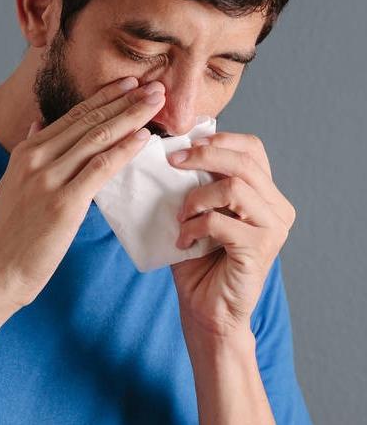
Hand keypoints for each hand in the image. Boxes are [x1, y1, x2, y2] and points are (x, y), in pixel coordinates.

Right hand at [0, 76, 166, 309]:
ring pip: (97, 138)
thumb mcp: (11, 183)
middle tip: (154, 87)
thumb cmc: (9, 233)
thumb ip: (28, 151)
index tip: (128, 84)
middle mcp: (35, 158)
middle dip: (124, 101)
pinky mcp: (63, 204)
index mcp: (25, 151)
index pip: (72, 116)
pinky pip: (99, 169)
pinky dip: (123, 151)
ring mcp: (48, 179)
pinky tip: (143, 138)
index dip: (104, 97)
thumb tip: (37, 123)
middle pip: (89, 121)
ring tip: (156, 103)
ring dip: (130, 117)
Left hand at [166, 132, 296, 336]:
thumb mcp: (197, 211)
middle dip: (202, 155)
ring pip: (233, 187)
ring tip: (181, 217)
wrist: (207, 310)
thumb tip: (174, 147)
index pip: (252, 148)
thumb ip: (196, 182)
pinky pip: (219, 221)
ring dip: (195, 198)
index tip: (185, 143)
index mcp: (265, 194)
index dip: (219, 138)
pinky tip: (184, 241)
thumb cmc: (198, 259)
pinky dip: (193, 226)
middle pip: (244, 161)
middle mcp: (277, 208)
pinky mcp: (259, 249)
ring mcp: (273, 229)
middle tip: (172, 162)